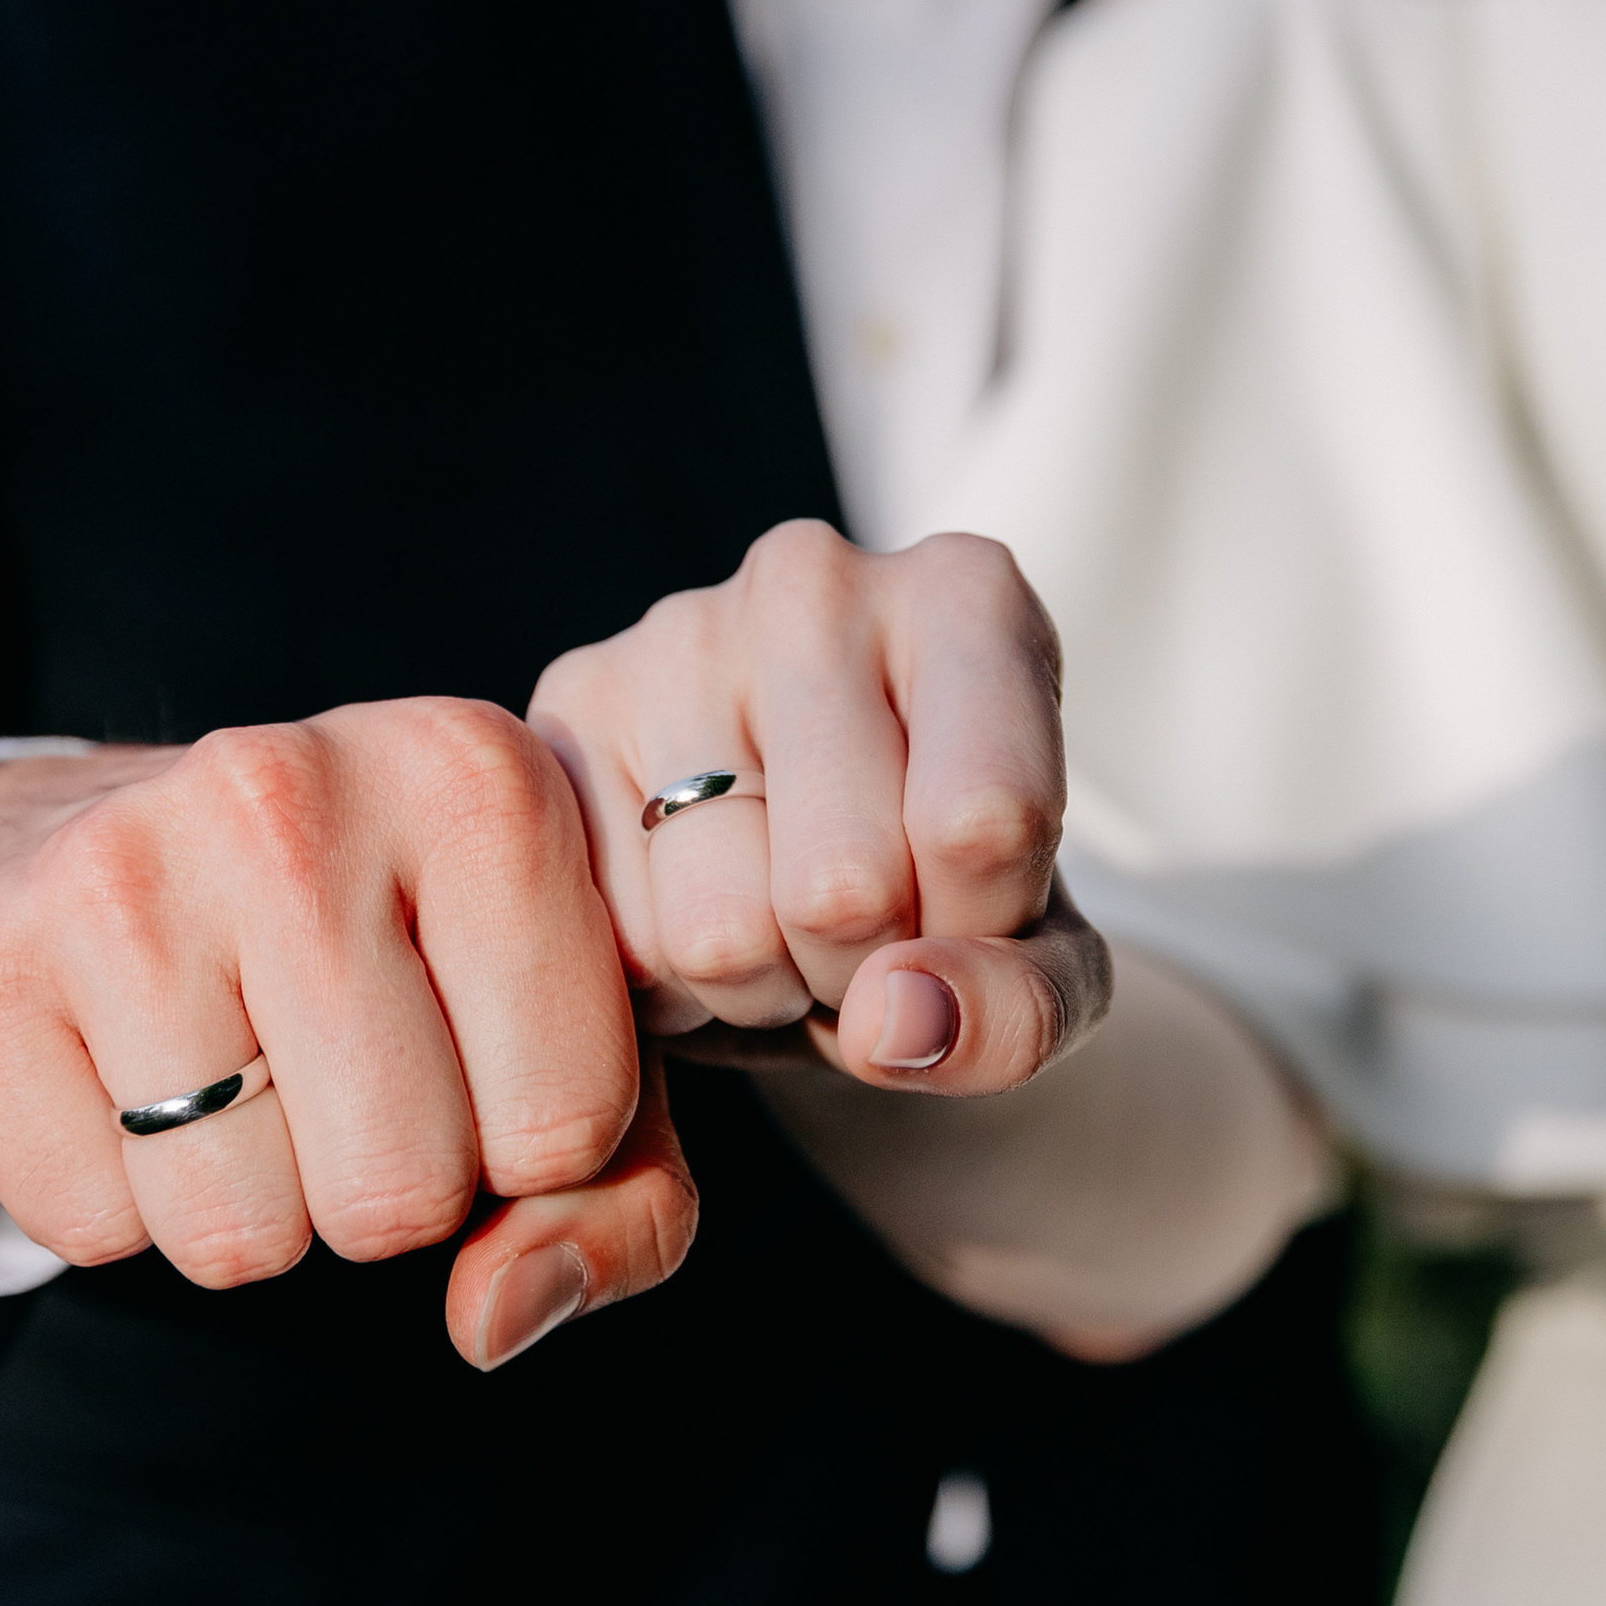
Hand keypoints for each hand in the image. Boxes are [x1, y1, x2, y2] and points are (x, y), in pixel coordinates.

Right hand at [0, 701, 692, 1371]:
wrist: (98, 847)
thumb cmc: (385, 960)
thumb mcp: (558, 1037)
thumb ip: (622, 1200)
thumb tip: (497, 1317)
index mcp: (483, 777)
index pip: (571, 1122)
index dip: (529, 1146)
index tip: (480, 1056)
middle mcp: (296, 790)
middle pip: (401, 1194)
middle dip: (386, 1191)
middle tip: (341, 1080)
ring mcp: (119, 862)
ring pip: (243, 1234)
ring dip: (253, 1208)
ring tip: (232, 1071)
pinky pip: (95, 1229)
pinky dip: (121, 1203)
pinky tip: (124, 1073)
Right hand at [528, 522, 1109, 1089]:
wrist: (819, 866)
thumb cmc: (954, 890)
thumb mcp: (1041, 967)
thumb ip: (1018, 1010)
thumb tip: (893, 1024)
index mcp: (966, 598)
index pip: (983, 822)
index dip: (981, 930)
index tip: (972, 904)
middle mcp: (811, 581)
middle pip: (844, 886)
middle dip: (862, 967)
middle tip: (865, 925)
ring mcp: (671, 637)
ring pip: (720, 929)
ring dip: (764, 985)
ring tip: (783, 920)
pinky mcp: (564, 716)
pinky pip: (619, 942)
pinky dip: (672, 982)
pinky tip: (700, 910)